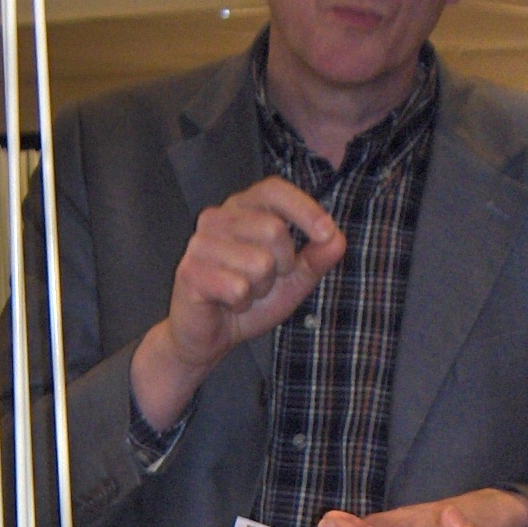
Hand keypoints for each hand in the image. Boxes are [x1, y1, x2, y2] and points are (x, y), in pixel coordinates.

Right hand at [130, 177, 344, 431]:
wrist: (208, 335)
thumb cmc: (247, 299)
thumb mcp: (291, 280)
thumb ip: (315, 260)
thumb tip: (338, 240)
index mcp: (241, 209)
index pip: (274, 191)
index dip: (304, 208)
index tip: (326, 234)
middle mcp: (217, 217)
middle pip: (274, 230)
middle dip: (282, 266)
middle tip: (263, 282)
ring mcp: (200, 243)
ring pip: (259, 263)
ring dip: (260, 289)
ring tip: (242, 293)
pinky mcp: (190, 271)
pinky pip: (237, 288)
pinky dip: (241, 303)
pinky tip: (227, 303)